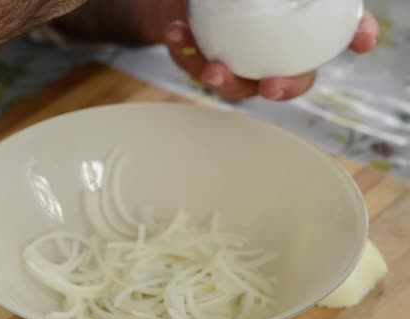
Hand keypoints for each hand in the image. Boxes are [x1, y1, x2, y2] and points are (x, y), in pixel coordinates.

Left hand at [163, 13, 379, 101]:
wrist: (187, 1)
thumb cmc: (234, 0)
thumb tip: (345, 12)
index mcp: (289, 44)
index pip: (330, 41)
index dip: (352, 40)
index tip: (363, 42)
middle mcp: (265, 62)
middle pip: (284, 84)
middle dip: (283, 89)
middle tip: (272, 86)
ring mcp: (232, 67)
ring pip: (230, 84)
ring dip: (220, 77)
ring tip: (211, 66)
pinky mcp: (196, 64)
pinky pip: (189, 63)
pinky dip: (181, 48)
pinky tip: (176, 31)